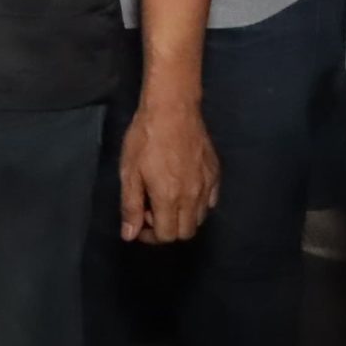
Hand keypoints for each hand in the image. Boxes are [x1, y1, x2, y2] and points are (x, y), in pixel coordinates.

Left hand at [119, 99, 219, 242]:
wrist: (172, 109)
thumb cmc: (145, 138)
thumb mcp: (129, 172)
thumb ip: (131, 206)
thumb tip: (129, 235)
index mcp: (169, 198)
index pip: (166, 236)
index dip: (149, 235)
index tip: (138, 221)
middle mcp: (193, 197)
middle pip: (186, 233)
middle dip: (166, 229)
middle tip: (150, 210)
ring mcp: (208, 185)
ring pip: (200, 218)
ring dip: (182, 217)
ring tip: (165, 198)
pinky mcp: (216, 173)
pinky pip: (211, 201)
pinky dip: (198, 204)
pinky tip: (183, 188)